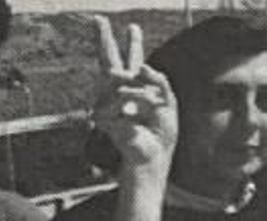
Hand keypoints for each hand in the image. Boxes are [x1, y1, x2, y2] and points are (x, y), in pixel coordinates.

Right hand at [92, 17, 177, 180]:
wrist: (153, 156)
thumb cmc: (160, 134)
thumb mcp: (168, 102)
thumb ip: (159, 81)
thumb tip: (140, 67)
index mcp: (138, 89)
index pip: (133, 63)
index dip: (132, 45)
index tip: (132, 28)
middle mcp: (119, 92)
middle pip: (108, 60)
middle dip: (103, 39)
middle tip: (98, 18)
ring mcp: (108, 102)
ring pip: (123, 79)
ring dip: (143, 94)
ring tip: (152, 110)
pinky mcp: (102, 114)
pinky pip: (122, 97)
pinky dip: (136, 104)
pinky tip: (136, 118)